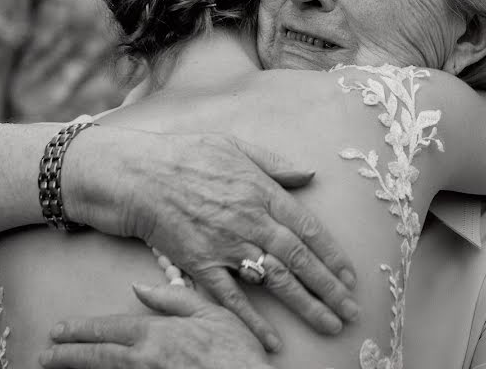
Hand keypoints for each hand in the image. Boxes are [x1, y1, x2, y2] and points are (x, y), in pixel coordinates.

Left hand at [41, 284, 274, 368]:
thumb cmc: (236, 352)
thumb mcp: (211, 313)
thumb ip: (174, 298)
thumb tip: (140, 288)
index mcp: (156, 334)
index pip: (108, 329)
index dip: (81, 330)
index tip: (59, 331)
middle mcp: (145, 360)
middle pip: (97, 356)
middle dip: (67, 355)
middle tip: (45, 354)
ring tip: (59, 367)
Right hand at [66, 128, 358, 350]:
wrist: (134, 173)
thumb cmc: (182, 154)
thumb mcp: (233, 145)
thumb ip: (274, 163)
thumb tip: (308, 174)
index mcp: (261, 190)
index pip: (309, 227)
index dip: (332, 255)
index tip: (350, 276)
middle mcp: (251, 219)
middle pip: (300, 258)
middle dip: (330, 287)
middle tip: (351, 310)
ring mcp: (226, 243)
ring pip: (275, 279)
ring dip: (306, 305)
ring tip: (330, 324)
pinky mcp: (200, 263)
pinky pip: (232, 297)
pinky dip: (253, 321)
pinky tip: (271, 341)